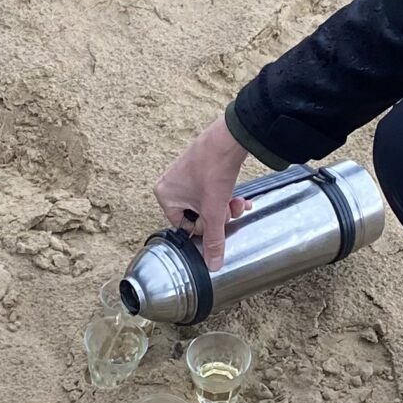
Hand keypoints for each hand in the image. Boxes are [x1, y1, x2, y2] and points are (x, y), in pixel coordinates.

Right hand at [153, 115, 254, 268]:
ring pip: (206, 203)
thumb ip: (213, 239)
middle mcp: (170, 185)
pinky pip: (209, 190)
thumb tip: (212, 264)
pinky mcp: (198, 168)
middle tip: (230, 210)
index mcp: (165, 196)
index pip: (184, 226)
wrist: (229, 139)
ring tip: (238, 202)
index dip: (204, 227)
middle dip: (218, 215)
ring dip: (224, 206)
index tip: (217, 222)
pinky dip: (223, 194)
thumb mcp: (214, 211)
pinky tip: (238, 195)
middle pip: (196, 214)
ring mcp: (183, 175)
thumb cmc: (214, 170)